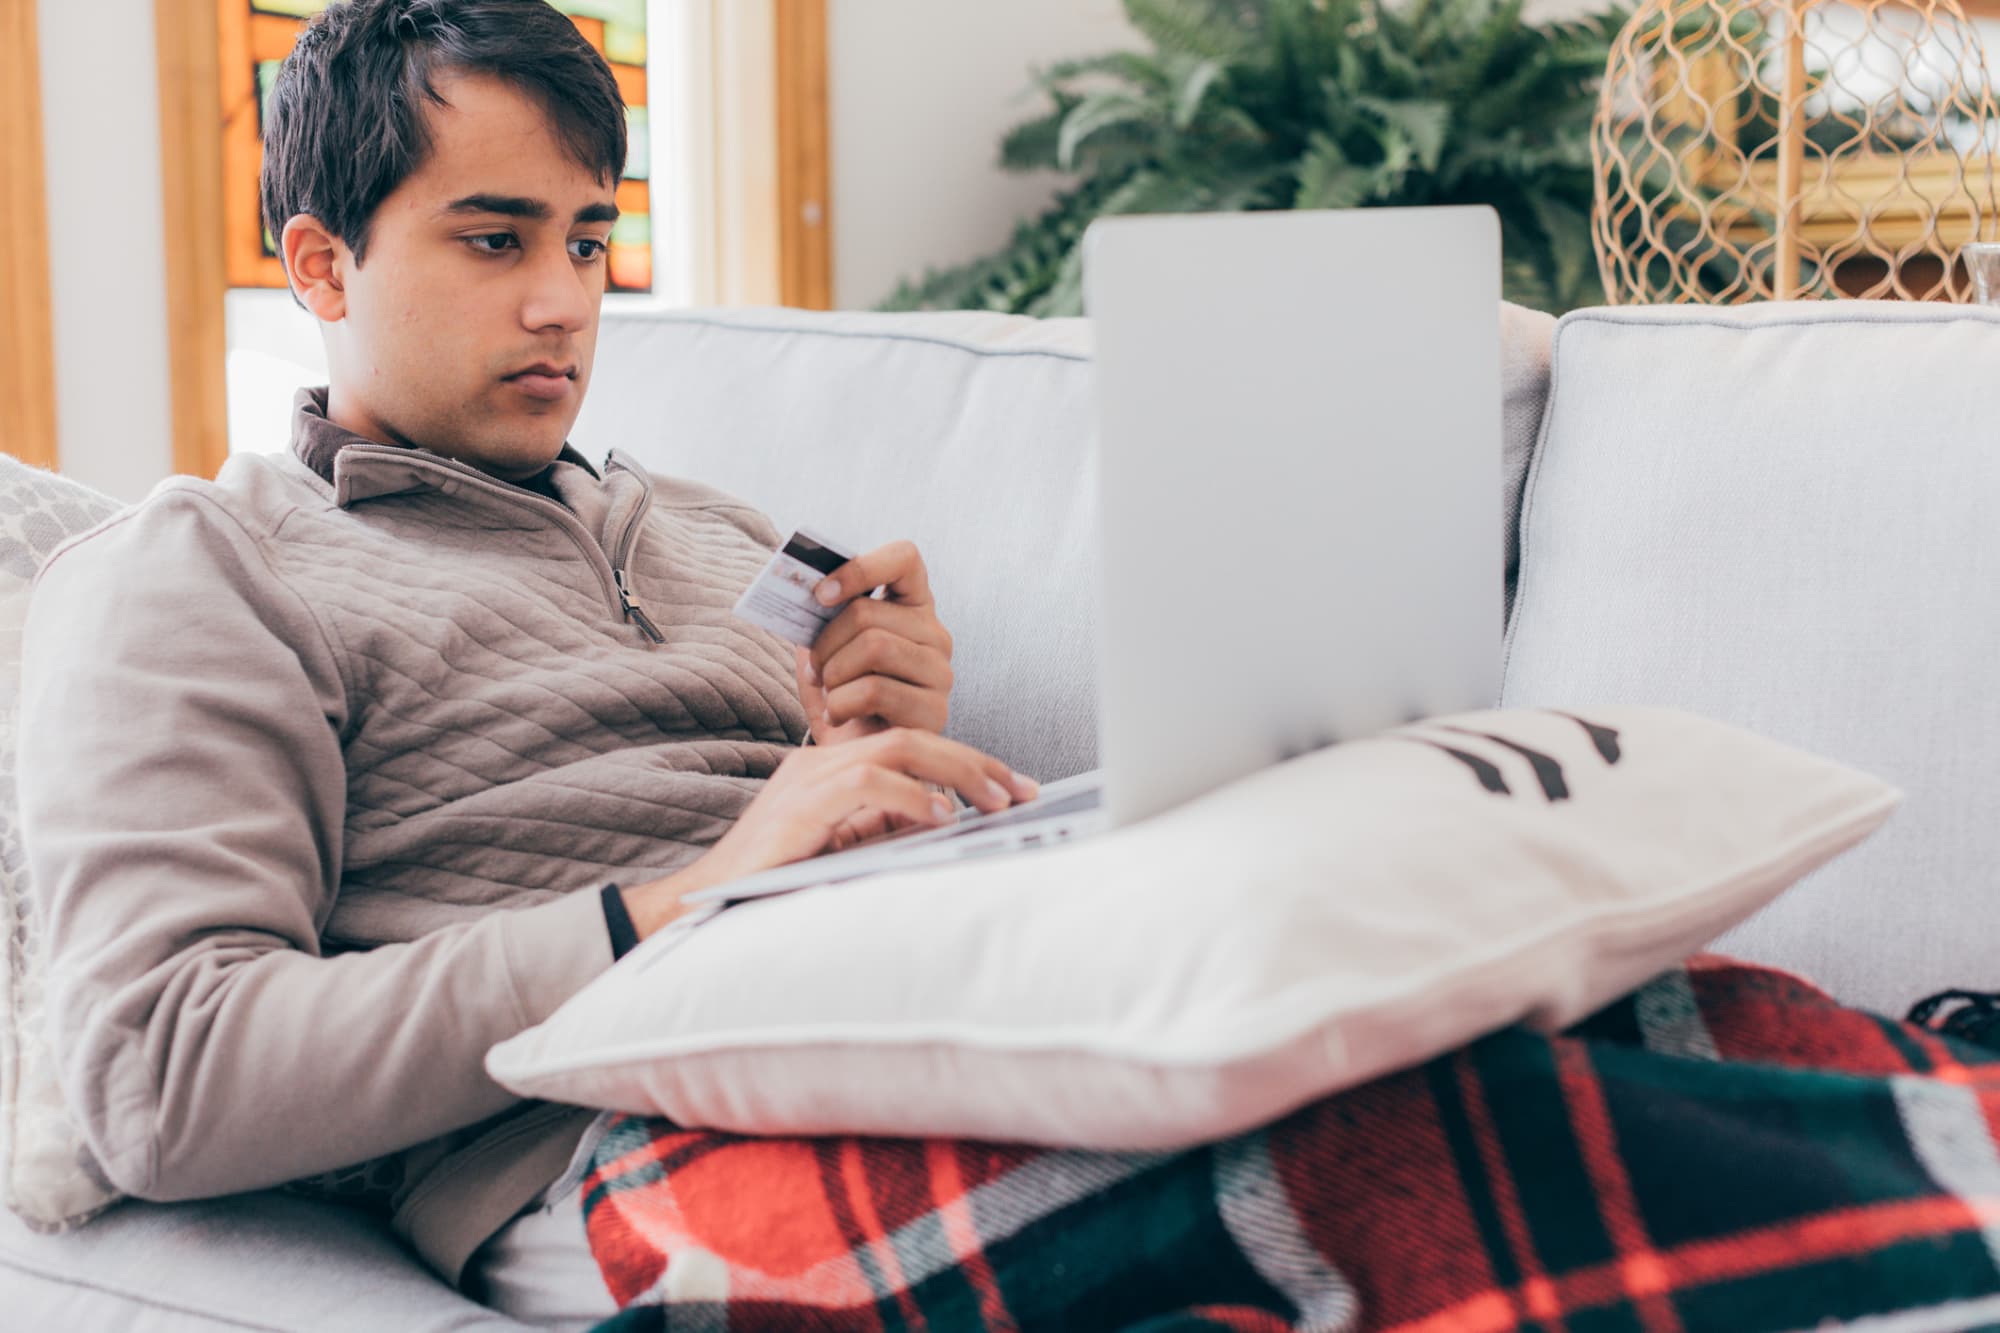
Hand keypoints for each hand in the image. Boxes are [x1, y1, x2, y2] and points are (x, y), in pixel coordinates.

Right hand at [620, 729, 1038, 937]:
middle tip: (1023, 789)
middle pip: (913, 736)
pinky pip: (869, 783)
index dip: (968, 761)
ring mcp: (809, 778)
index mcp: (833, 768)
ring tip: (996, 801)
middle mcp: (822, 762)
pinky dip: (912, 797)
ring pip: (899, 748)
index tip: (1014, 786)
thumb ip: (886, 828)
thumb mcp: (843, 849)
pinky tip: (942, 817)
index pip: (911, 745)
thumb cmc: (773, 884)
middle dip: (977, 761)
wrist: (701, 906)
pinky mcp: (802, 804)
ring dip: (957, 773)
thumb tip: (949, 821)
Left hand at [794, 540, 952, 744]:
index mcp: (911, 606)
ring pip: (873, 647)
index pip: (904, 558)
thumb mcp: (827, 648)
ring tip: (828, 692)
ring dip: (833, 674)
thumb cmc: (841, 696)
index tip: (820, 593)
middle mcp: (934, 634)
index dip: (861, 567)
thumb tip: (801, 586)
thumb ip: (822, 616)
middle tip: (814, 668)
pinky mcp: (935, 711)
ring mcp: (940, 672)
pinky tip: (838, 716)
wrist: (854, 758)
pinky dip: (841, 704)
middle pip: (868, 612)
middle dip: (825, 642)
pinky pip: (876, 690)